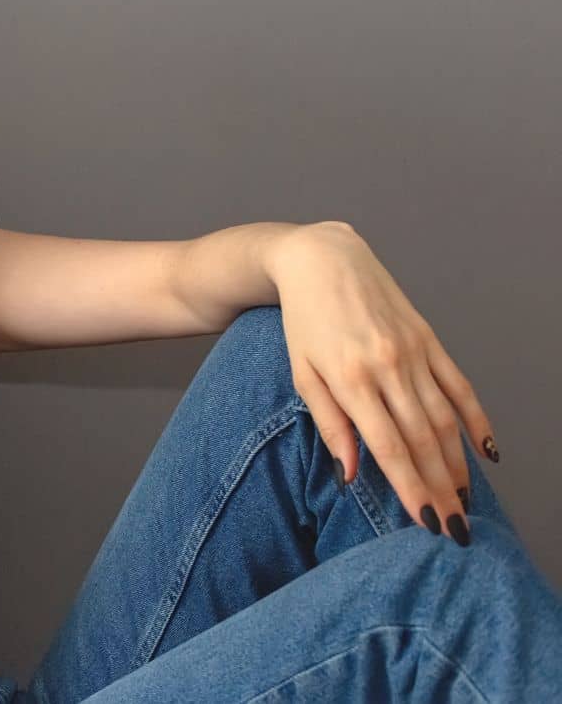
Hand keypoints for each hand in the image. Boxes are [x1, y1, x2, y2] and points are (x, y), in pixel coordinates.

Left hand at [269, 222, 496, 542]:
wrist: (322, 259)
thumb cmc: (303, 321)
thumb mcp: (302, 372)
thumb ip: (329, 423)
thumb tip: (350, 475)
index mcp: (351, 379)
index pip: (388, 448)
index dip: (410, 489)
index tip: (426, 524)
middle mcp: (387, 367)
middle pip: (422, 440)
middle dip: (440, 489)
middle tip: (455, 530)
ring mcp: (413, 352)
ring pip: (444, 419)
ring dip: (457, 465)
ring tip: (464, 501)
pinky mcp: (429, 339)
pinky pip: (459, 386)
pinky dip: (476, 420)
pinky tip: (486, 452)